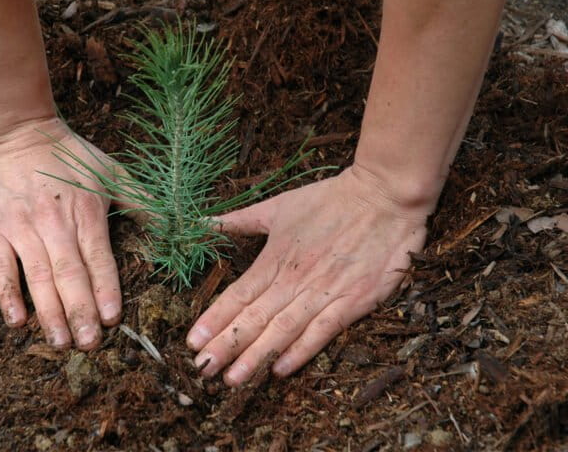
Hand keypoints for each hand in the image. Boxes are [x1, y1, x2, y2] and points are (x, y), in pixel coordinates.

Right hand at [0, 116, 120, 349]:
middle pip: (69, 274)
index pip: (98, 257)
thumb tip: (175, 224)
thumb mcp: (110, 170)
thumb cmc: (67, 153)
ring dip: (50, 312)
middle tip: (90, 345)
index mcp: (86, 211)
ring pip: (37, 277)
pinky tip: (18, 321)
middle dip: (80, 311)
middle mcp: (54, 223)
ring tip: (61, 342)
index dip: (105, 289)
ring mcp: (22, 228)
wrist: (14, 129)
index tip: (113, 319)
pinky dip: (8, 295)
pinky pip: (1, 268)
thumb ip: (141, 200)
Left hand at [186, 164, 429, 384]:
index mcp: (275, 258)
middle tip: (202, 370)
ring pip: (283, 330)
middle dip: (226, 346)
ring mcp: (324, 292)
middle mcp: (295, 279)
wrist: (384, 196)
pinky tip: (280, 370)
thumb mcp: (279, 205)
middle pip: (254, 318)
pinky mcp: (354, 301)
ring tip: (232, 379)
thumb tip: (204, 223)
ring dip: (256, 356)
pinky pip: (323, 332)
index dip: (214, 320)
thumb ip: (241, 220)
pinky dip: (301, 352)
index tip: (192, 342)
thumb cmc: (330, 199)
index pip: (238, 295)